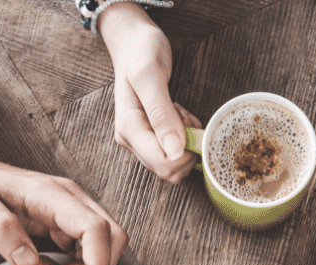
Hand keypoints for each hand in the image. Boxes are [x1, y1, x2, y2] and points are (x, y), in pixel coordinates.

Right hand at [100, 4, 202, 182]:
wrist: (132, 43)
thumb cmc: (140, 51)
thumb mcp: (151, 75)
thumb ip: (161, 114)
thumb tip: (175, 151)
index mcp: (129, 129)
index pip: (163, 164)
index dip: (185, 151)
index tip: (185, 118)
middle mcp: (131, 140)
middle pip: (168, 169)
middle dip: (186, 146)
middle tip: (182, 112)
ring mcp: (138, 141)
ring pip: (172, 163)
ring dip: (186, 142)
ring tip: (179, 111)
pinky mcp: (148, 138)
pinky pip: (172, 153)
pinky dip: (183, 138)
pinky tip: (177, 115)